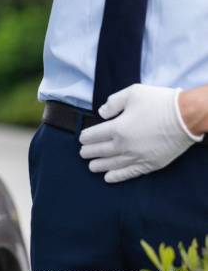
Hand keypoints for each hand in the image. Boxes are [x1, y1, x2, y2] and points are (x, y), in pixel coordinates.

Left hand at [80, 84, 203, 182]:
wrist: (187, 116)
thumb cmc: (159, 102)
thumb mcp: (132, 93)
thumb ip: (113, 102)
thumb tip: (101, 113)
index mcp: (117, 127)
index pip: (94, 135)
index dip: (86, 137)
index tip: (82, 138)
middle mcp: (124, 145)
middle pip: (100, 151)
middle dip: (89, 152)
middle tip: (83, 153)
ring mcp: (137, 156)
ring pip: (112, 164)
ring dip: (99, 165)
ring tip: (91, 166)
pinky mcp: (150, 164)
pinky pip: (129, 173)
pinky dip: (117, 176)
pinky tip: (108, 177)